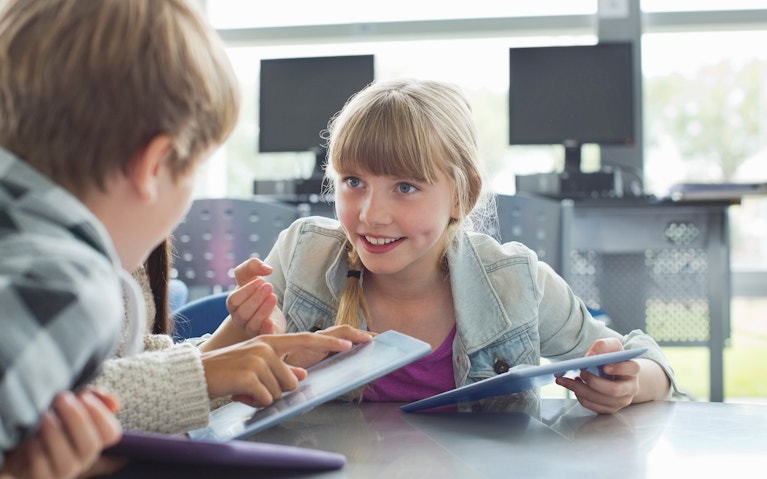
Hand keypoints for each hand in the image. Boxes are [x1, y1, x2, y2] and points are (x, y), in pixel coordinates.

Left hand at [0, 390, 121, 478]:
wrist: (16, 447)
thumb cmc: (47, 422)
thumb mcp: (68, 406)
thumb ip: (92, 398)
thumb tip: (114, 401)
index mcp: (93, 439)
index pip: (111, 434)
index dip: (102, 416)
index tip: (85, 396)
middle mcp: (82, 459)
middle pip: (90, 447)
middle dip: (77, 419)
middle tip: (62, 398)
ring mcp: (63, 472)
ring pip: (68, 462)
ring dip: (56, 434)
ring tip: (45, 415)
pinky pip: (43, 470)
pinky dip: (38, 452)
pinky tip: (31, 438)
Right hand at [201, 331, 369, 406]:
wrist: (195, 375)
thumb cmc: (226, 372)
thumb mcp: (254, 366)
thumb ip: (279, 368)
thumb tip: (302, 376)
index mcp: (269, 340)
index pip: (305, 340)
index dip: (328, 344)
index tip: (350, 344)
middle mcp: (266, 346)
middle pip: (292, 381)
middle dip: (276, 391)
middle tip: (253, 388)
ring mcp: (258, 359)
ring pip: (280, 391)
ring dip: (263, 397)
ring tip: (244, 389)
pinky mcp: (250, 376)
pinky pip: (266, 399)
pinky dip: (254, 402)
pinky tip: (240, 394)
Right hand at [227, 258, 286, 335]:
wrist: (267, 309)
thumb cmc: (255, 290)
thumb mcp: (250, 275)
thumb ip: (253, 265)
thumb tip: (267, 268)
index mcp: (234, 305)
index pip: (233, 301)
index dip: (246, 291)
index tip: (261, 280)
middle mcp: (240, 319)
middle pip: (243, 313)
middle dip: (256, 299)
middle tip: (269, 286)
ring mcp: (252, 330)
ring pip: (252, 325)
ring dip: (263, 310)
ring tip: (273, 296)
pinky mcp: (267, 336)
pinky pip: (263, 337)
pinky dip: (266, 330)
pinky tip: (271, 320)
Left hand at [555, 338, 639, 413]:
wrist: (617, 375)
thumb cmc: (613, 358)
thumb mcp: (611, 347)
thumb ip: (602, 346)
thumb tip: (589, 356)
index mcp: (633, 369)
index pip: (631, 368)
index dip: (619, 368)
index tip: (604, 366)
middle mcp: (630, 388)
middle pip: (613, 390)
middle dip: (594, 382)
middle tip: (580, 372)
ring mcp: (621, 401)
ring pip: (600, 400)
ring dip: (579, 389)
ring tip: (565, 379)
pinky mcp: (610, 409)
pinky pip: (594, 406)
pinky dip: (580, 397)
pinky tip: (573, 386)